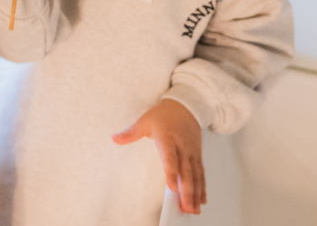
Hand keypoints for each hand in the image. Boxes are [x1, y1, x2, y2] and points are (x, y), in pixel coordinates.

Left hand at [112, 99, 205, 214]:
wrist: (186, 107)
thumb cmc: (163, 115)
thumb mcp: (145, 121)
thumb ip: (130, 133)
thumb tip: (114, 138)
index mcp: (168, 138)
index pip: (170, 158)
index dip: (171, 173)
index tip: (172, 188)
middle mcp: (182, 147)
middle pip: (186, 171)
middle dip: (187, 191)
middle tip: (186, 207)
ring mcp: (192, 152)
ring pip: (195, 175)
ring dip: (196, 193)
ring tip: (194, 209)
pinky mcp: (197, 155)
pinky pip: (201, 173)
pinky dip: (202, 187)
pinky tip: (201, 200)